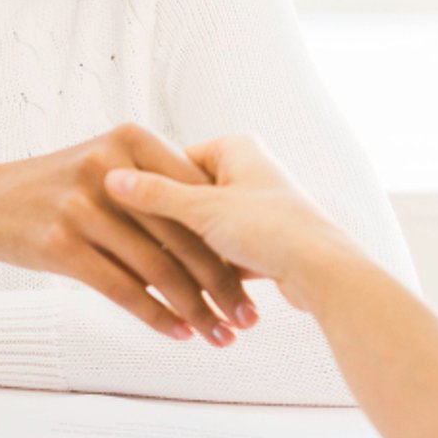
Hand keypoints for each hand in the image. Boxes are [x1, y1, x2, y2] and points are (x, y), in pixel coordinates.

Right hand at [0, 124, 253, 344]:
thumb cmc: (60, 188)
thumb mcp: (107, 165)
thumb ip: (157, 185)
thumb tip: (219, 222)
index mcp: (132, 140)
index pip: (195, 195)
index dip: (227, 238)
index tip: (254, 276)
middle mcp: (109, 167)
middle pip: (181, 235)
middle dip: (220, 284)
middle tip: (245, 318)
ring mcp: (83, 206)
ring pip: (157, 268)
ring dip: (194, 308)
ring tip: (219, 334)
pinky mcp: (62, 244)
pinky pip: (123, 289)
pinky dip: (156, 315)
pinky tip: (178, 333)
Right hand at [103, 134, 367, 312]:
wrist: (325, 273)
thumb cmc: (270, 229)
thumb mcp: (203, 209)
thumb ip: (155, 194)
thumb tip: (111, 177)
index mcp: (235, 148)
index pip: (174, 161)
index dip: (149, 188)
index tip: (124, 211)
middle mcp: (247, 170)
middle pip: (188, 196)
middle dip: (167, 227)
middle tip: (135, 245)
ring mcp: (255, 206)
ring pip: (203, 228)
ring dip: (186, 253)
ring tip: (156, 273)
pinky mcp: (261, 239)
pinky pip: (220, 250)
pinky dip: (205, 268)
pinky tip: (181, 288)